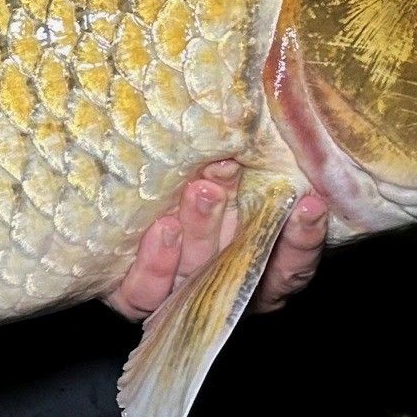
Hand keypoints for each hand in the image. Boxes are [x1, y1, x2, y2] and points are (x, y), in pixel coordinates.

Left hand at [102, 160, 327, 321]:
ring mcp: (179, 296)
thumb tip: (254, 118)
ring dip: (201, 228)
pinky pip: (146, 293)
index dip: (303, 240)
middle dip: (240, 219)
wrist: (105, 228)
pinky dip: (156, 263)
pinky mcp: (136, 298)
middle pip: (238, 263)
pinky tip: (163, 228)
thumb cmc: (186, 185)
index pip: (291, 266)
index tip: (311, 203)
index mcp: (256, 266)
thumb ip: (242, 165)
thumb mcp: (224, 177)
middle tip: (230, 171)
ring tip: (200, 189)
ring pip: (195, 271)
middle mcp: (222, 285)